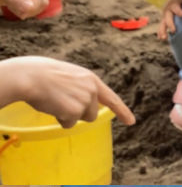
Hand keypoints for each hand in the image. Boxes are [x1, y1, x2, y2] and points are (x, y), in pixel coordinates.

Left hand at [0, 0, 47, 18]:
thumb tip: (30, 8)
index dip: (32, 6)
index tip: (19, 13)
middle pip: (43, 0)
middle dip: (31, 9)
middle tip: (14, 11)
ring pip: (40, 5)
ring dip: (27, 11)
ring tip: (11, 7)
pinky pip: (33, 7)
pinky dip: (24, 11)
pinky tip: (12, 7)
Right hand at [0, 56, 135, 128]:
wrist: (31, 76)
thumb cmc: (44, 76)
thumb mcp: (70, 77)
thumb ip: (83, 87)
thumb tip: (85, 105)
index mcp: (91, 80)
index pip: (111, 98)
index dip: (122, 111)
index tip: (131, 122)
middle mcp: (93, 90)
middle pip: (92, 114)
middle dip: (78, 112)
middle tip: (62, 99)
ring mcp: (85, 100)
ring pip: (80, 119)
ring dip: (68, 115)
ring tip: (56, 101)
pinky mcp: (76, 111)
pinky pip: (68, 124)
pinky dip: (59, 119)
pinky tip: (52, 105)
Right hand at [157, 0, 181, 39]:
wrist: (173, 0)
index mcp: (174, 4)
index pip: (175, 7)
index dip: (178, 10)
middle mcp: (168, 10)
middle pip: (168, 17)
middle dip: (170, 24)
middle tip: (173, 30)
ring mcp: (165, 16)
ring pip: (163, 23)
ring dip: (163, 30)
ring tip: (164, 38)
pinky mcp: (164, 21)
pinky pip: (161, 27)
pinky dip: (160, 32)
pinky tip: (161, 38)